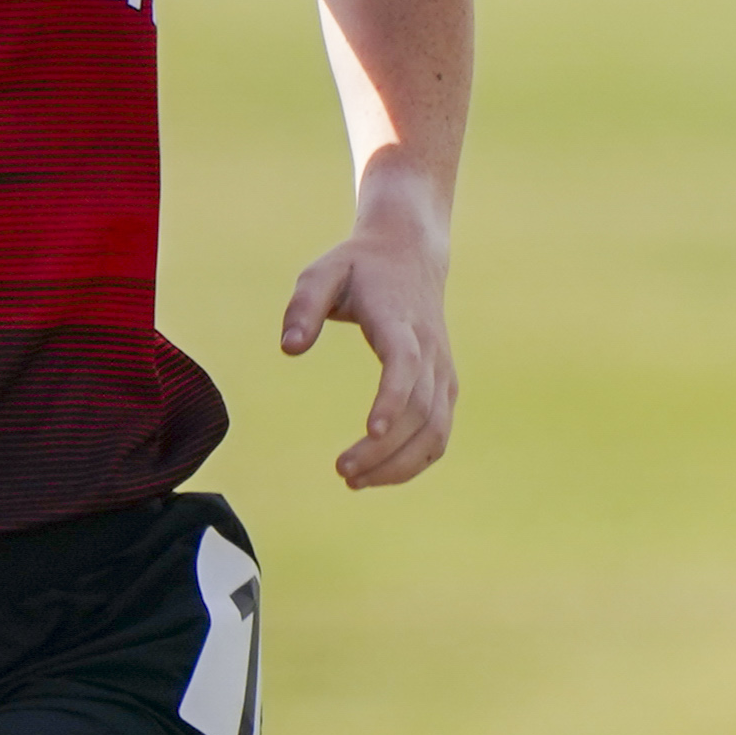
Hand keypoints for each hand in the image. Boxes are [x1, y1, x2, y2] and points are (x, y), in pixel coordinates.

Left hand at [282, 201, 456, 490]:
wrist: (410, 253)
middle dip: (385, 448)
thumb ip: (303, 306)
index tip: (370, 430)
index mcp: (400, 322)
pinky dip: (416, 460)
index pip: (405, 364)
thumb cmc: (359, 266)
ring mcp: (443, 370)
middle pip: (420, 409)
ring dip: (400, 463)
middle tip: (342, 471)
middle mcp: (430, 350)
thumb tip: (289, 349)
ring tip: (354, 481)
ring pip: (436, 429)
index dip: (392, 398)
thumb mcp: (322, 272)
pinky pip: (440, 432)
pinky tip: (380, 474)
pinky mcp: (446, 385)